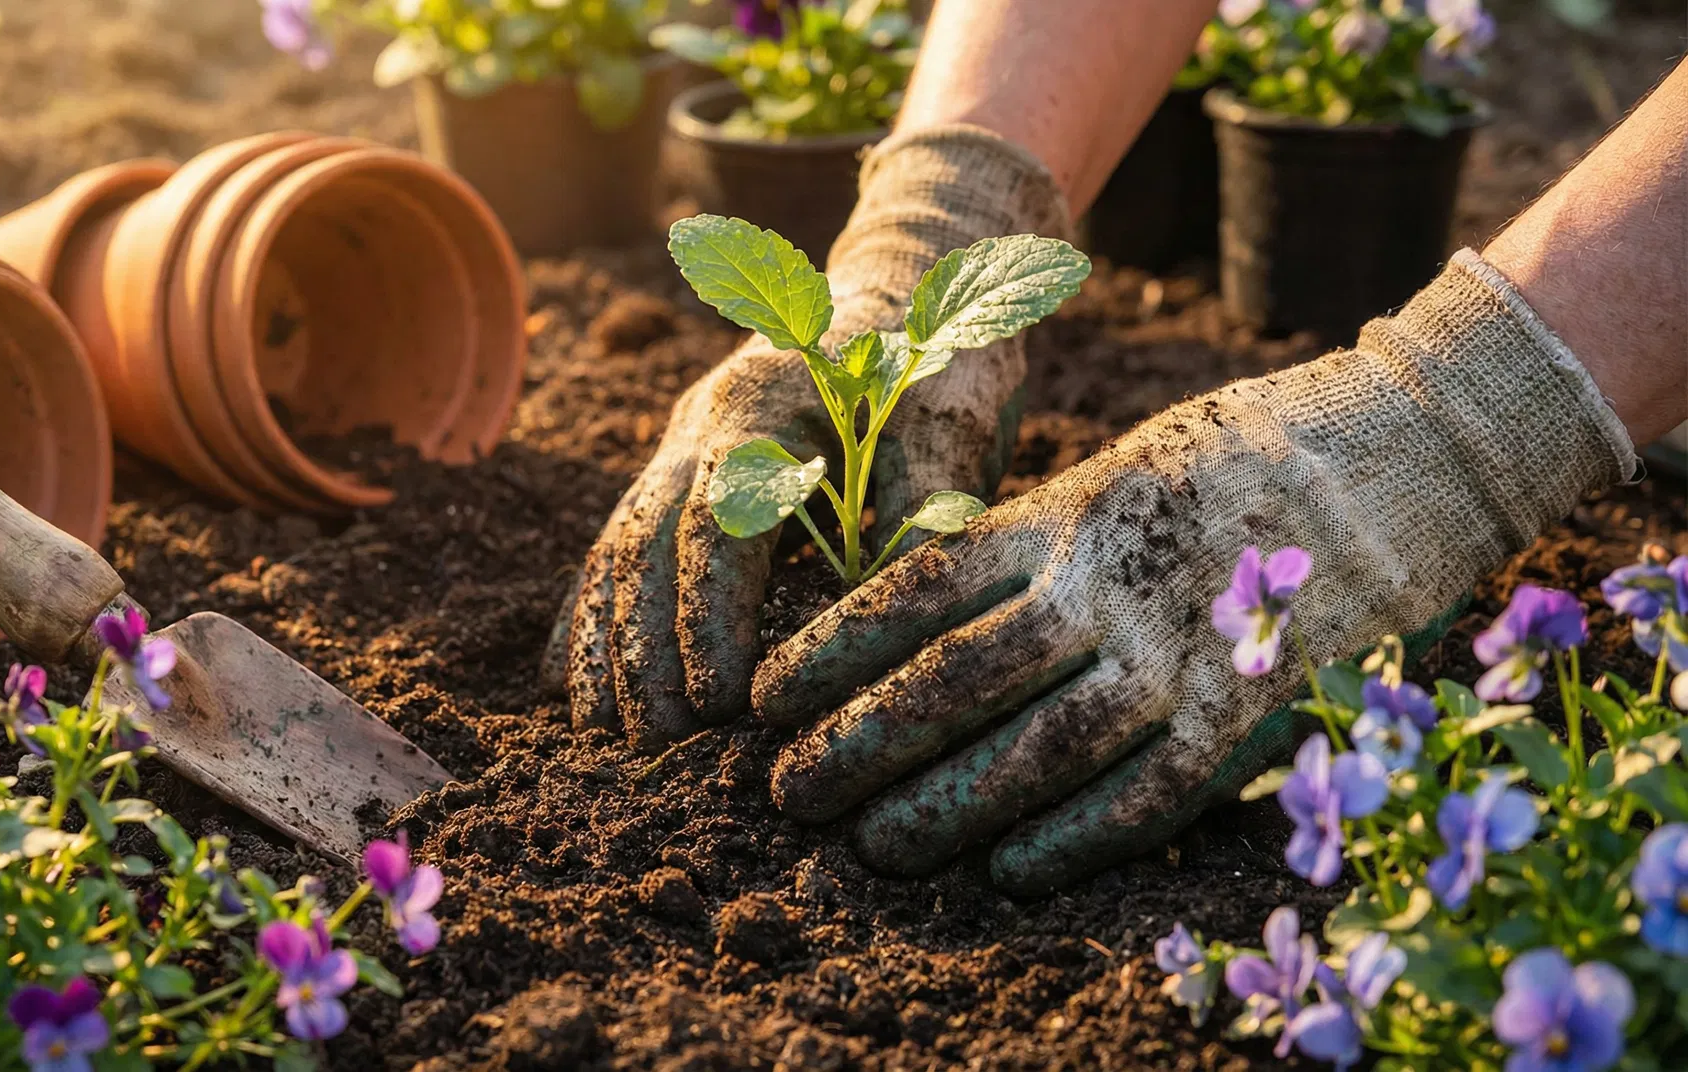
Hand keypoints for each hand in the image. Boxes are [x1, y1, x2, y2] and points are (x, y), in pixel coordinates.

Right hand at [549, 126, 1067, 749]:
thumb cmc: (934, 361)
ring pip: (618, 546)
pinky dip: (589, 609)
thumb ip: (920, 510)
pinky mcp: (678, 471)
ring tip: (600, 727)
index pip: (718, 527)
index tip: (719, 701)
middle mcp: (698, 425)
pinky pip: (615, 543)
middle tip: (654, 739)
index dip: (710, 618)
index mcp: (760, 409)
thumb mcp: (946, 424)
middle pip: (646, 543)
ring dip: (605, 639)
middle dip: (643, 646)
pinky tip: (566, 675)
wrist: (902, 287)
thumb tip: (886, 616)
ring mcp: (678, 446)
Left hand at [752, 250, 1637, 894]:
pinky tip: (1007, 873)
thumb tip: (920, 617)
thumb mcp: (1115, 470)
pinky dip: (1072, 841)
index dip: (829, 649)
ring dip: (944, 808)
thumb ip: (1029, 544)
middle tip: (786, 793)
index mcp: (1066, 515)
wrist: (1408, 449)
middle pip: (954, 680)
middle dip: (857, 743)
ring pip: (1035, 750)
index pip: (915, 590)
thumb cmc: (1240, 457)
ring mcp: (1182, 652)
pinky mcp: (1254, 713)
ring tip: (872, 847)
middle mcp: (1108, 584)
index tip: (762, 697)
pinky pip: (1146, 795)